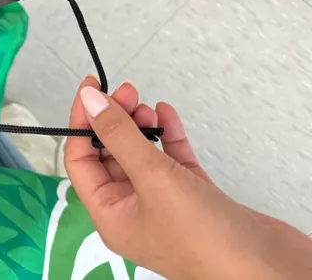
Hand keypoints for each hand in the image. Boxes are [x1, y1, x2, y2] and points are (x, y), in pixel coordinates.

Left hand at [65, 77, 311, 279]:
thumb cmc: (204, 237)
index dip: (82, 122)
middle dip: (114, 120)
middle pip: (110, 155)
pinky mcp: (195, 198)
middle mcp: (133, 211)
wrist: (268, 270)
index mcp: (110, 215)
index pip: (81, 161)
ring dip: (140, 127)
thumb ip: (118, 135)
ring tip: (145, 104)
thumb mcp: (152, 178)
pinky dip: (169, 137)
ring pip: (141, 156)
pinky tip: (167, 114)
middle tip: (127, 91)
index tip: (92, 88)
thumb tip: (89, 101)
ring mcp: (165, 204)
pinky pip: (173, 161)